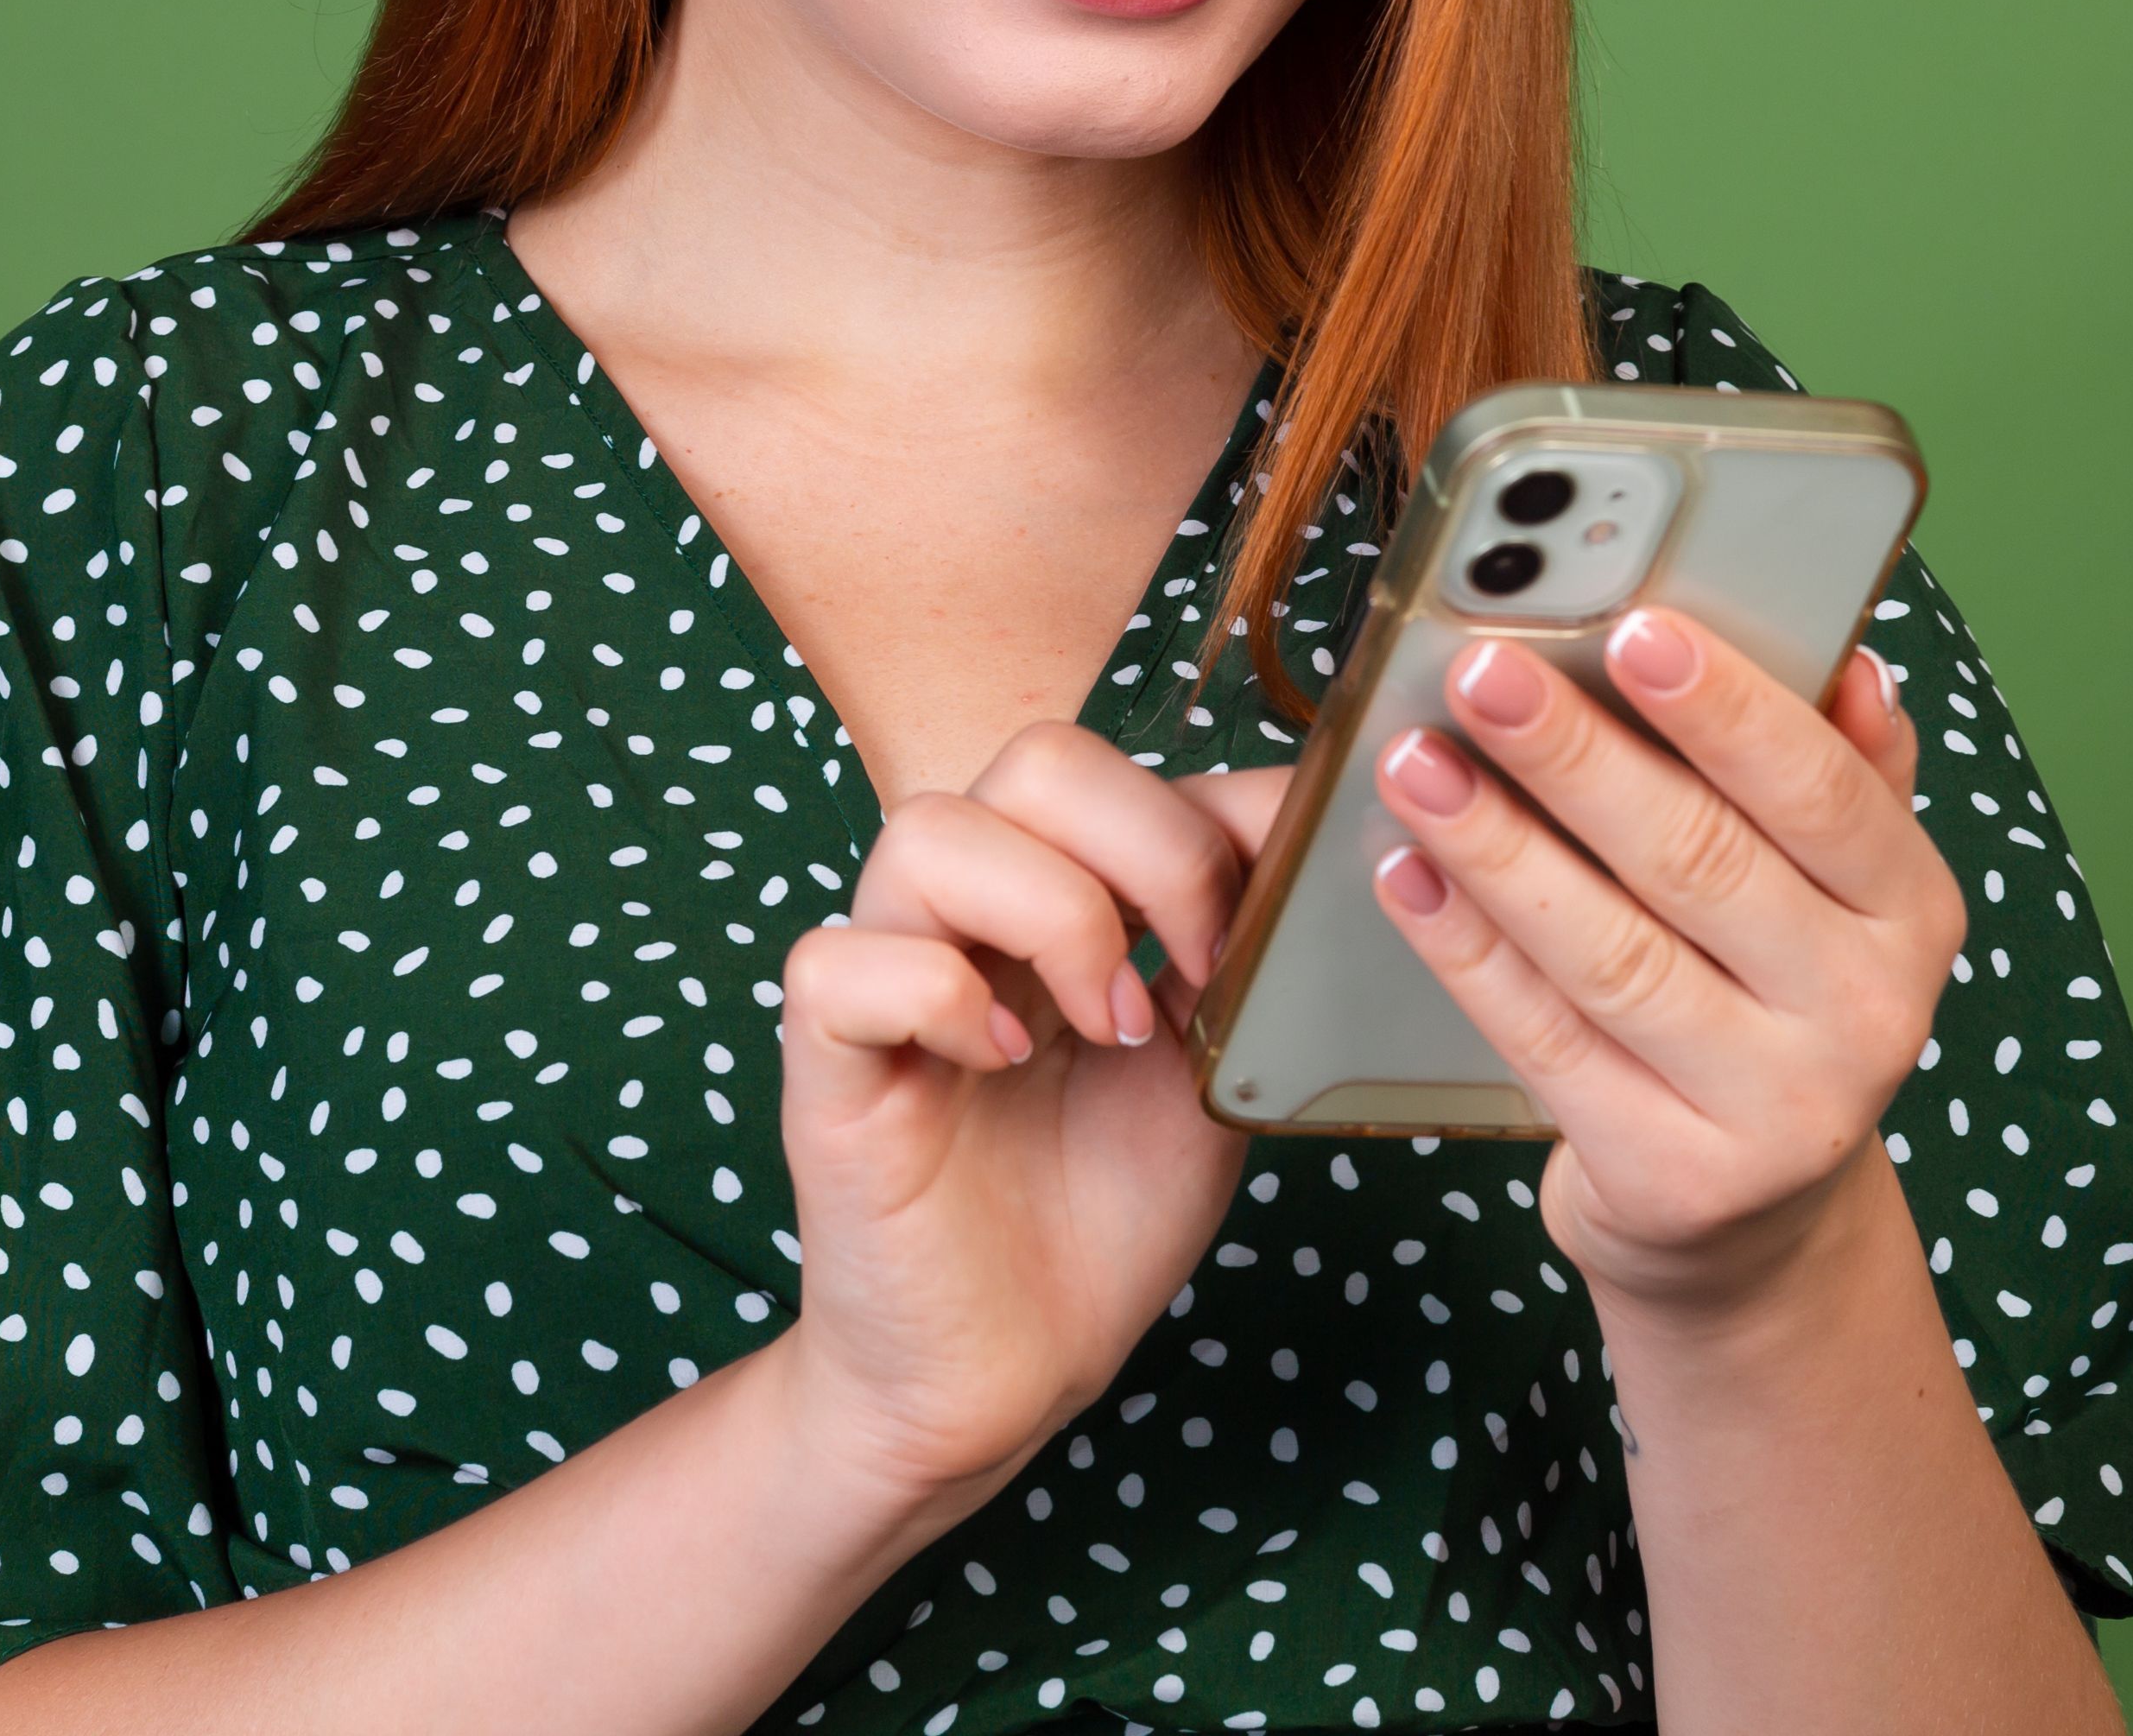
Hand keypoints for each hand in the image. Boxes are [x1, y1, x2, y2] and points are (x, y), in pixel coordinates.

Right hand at [767, 727, 1276, 1516]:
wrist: (1010, 1371)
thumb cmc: (1099, 1216)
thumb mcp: (1207, 1062)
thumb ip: (1239, 949)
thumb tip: (1306, 825)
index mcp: (1055, 895)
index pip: (1120, 768)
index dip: (1218, 818)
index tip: (1277, 925)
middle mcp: (965, 914)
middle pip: (1037, 760)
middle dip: (1152, 848)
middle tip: (1196, 973)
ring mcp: (887, 978)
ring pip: (930, 833)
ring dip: (1053, 916)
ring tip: (1107, 1027)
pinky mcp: (826, 1065)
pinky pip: (838, 961)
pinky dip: (936, 995)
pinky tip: (1003, 1062)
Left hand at [1365, 612, 1966, 1314]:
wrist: (1755, 1222)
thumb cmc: (1773, 1004)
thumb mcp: (1835, 896)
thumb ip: (1840, 773)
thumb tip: (1851, 664)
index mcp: (1912, 911)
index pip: (1821, 790)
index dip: (1726, 708)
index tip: (1632, 626)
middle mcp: (1867, 1015)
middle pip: (1701, 862)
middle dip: (1577, 757)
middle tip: (1481, 674)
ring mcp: (1776, 1110)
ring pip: (1611, 953)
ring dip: (1497, 847)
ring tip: (1414, 764)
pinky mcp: (1673, 1177)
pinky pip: (1547, 1040)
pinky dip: (1468, 951)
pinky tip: (1408, 876)